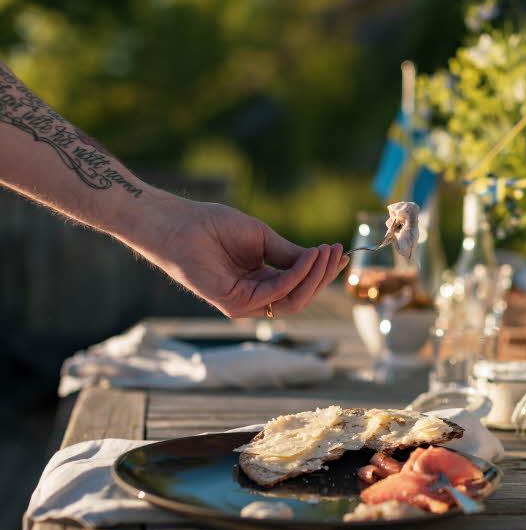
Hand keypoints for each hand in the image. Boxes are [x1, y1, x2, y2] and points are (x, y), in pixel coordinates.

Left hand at [132, 199, 347, 317]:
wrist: (179, 224)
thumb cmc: (214, 225)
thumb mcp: (262, 238)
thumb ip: (288, 254)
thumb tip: (319, 259)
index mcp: (261, 280)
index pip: (299, 284)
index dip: (322, 271)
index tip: (341, 253)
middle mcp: (254, 295)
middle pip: (300, 296)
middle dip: (323, 275)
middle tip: (338, 252)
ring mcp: (244, 303)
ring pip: (292, 301)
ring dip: (314, 277)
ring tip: (326, 252)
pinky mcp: (233, 305)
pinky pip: (275, 294)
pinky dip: (295, 277)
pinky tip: (308, 258)